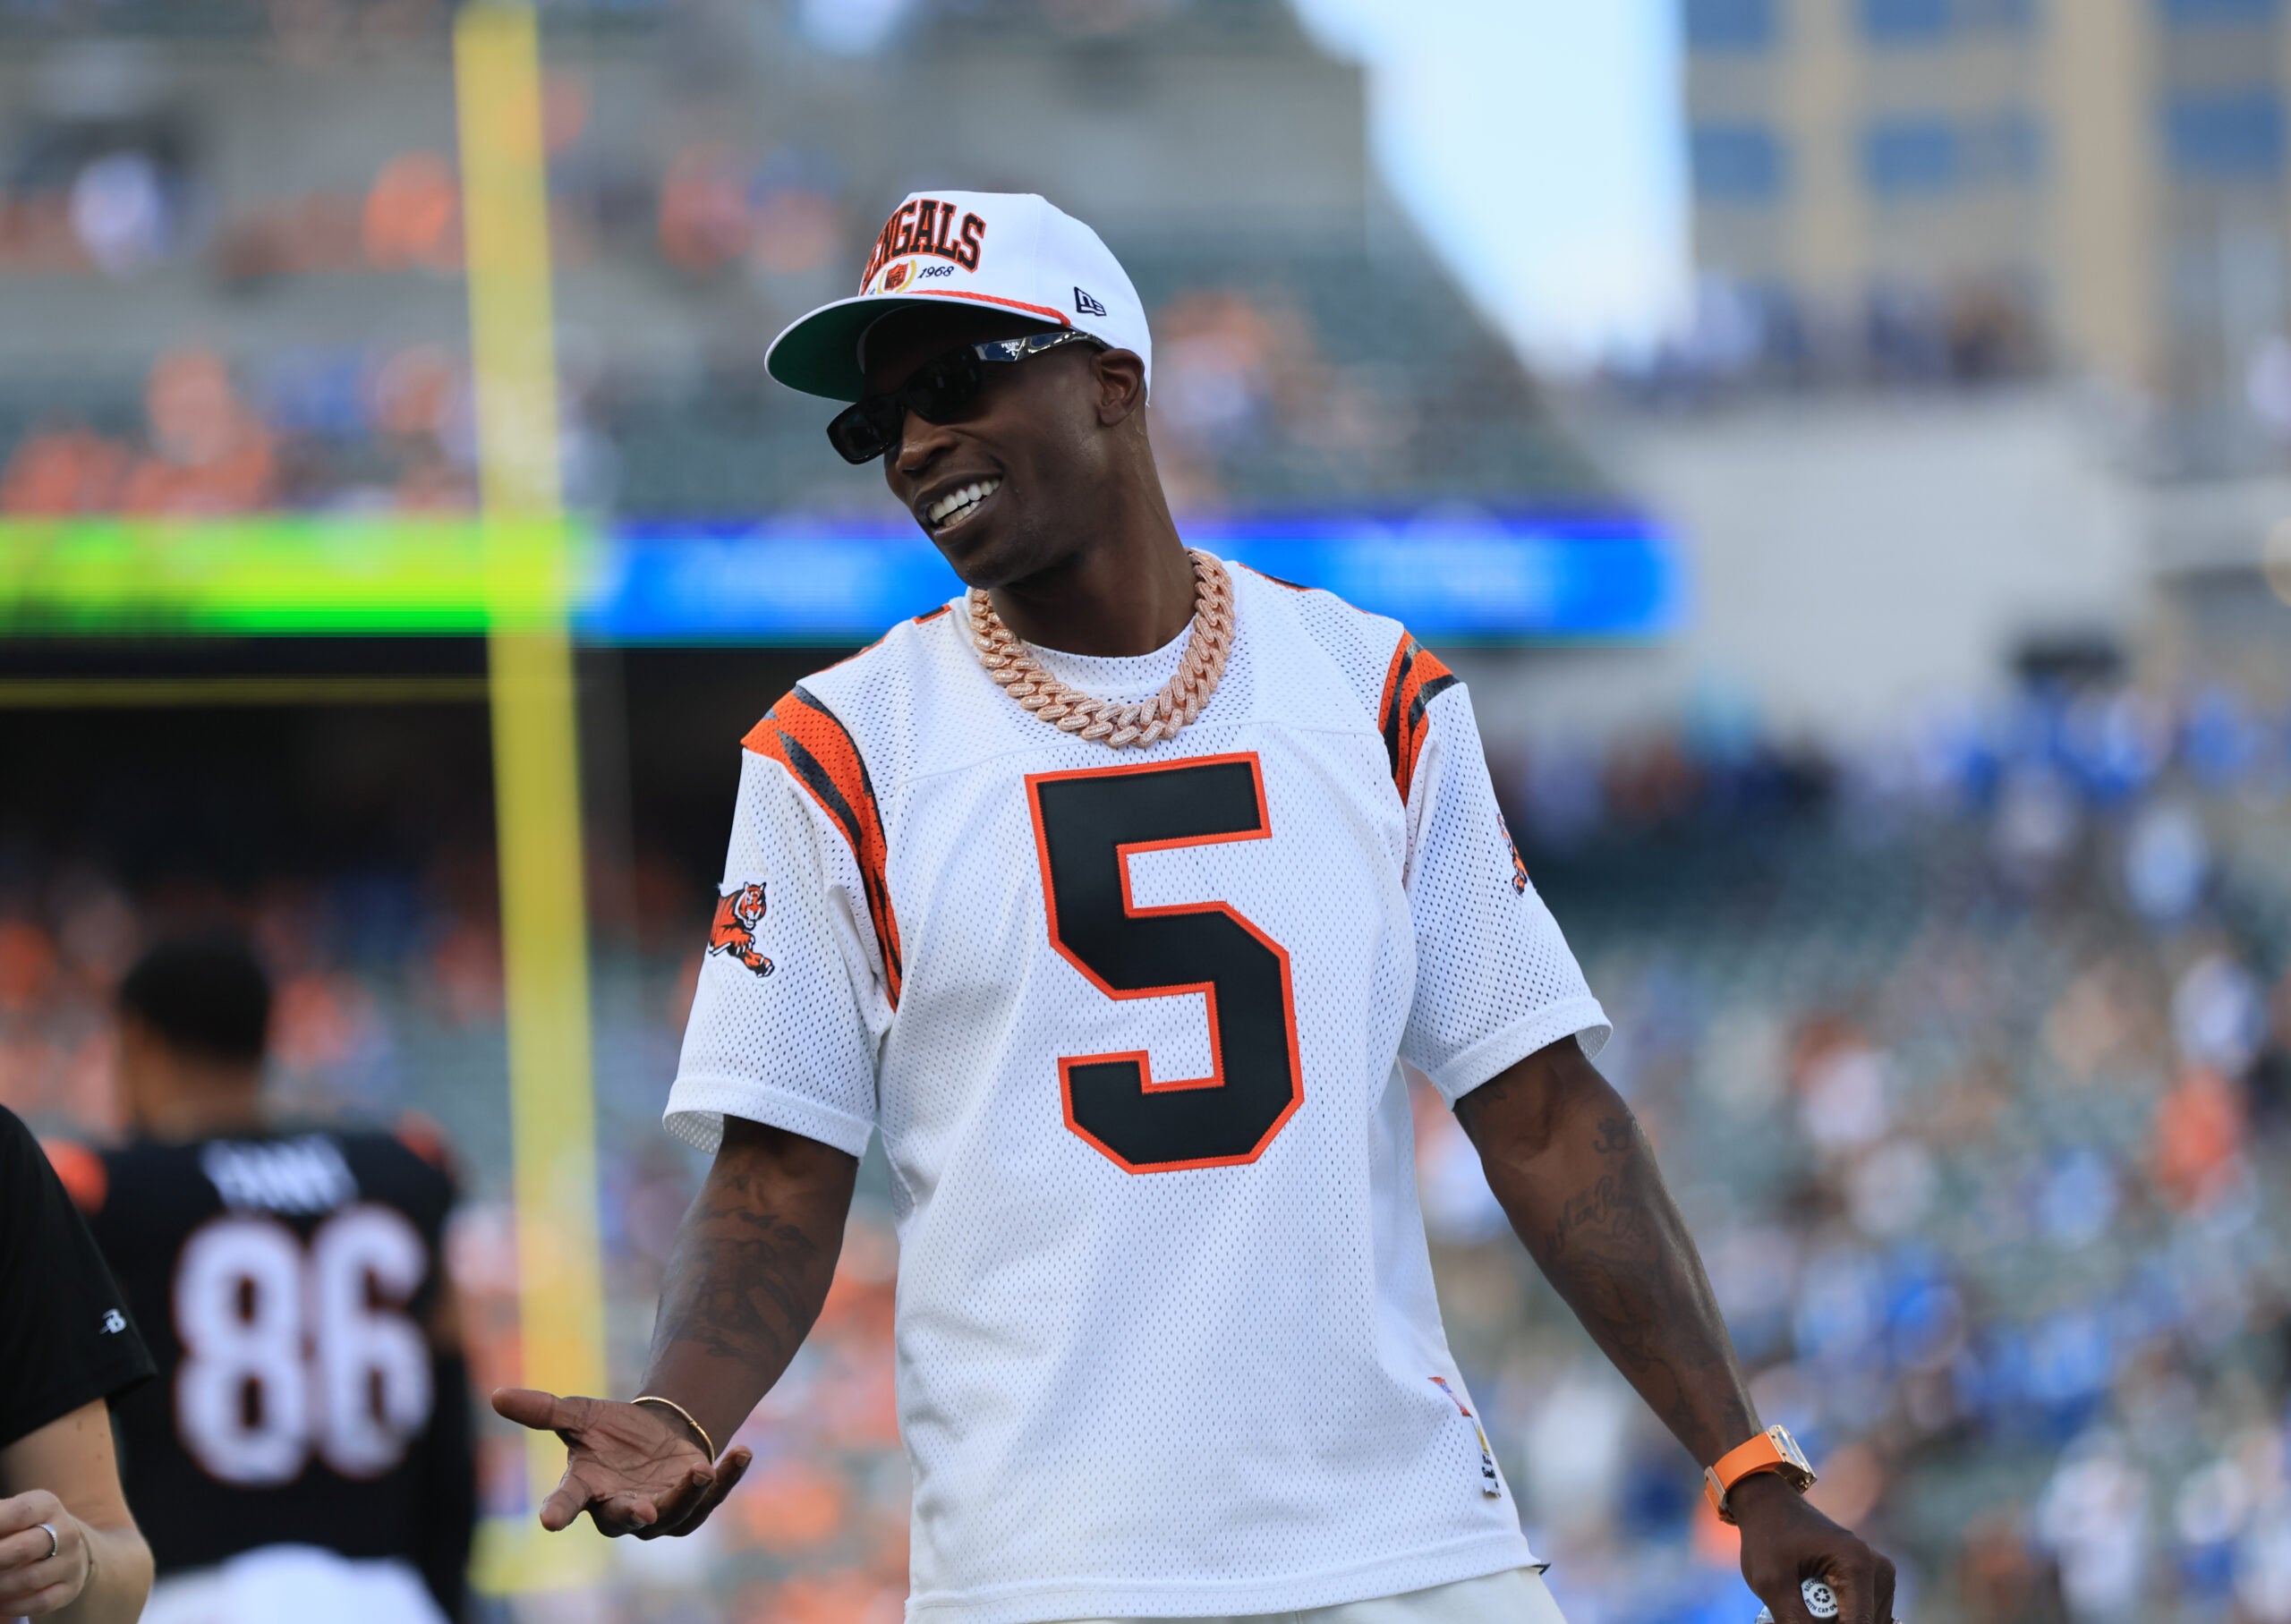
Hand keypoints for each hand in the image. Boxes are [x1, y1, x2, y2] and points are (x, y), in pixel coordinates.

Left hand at [0, 1492, 89, 1616]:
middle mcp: (65, 1532)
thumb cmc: (25, 1531)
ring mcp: (70, 1561)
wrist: (67, 1550)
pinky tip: (0, 1601)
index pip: (19, 1512)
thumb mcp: (14, 1517)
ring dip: (0, 1586)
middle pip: (25, 1548)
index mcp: (47, 1506)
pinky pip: (40, 1602)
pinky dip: (13, 1606)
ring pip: (30, 1579)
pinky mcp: (70, 1588)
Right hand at [491, 1388, 751, 1538]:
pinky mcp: (693, 1504)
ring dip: (689, 1494)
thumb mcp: (578, 1415)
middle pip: (624, 1519)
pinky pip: (713, 1497)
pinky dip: (728, 1477)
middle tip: (643, 1510)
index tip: (547, 1522)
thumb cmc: (610, 1432)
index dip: (558, 1512)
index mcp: (586, 1489)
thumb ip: (542, 1410)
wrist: (656, 1436)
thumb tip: (496, 1395)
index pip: (566, 1503)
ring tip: (702, 1469)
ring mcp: (660, 1512)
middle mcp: (620, 1508)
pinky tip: (742, 1453)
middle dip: (635, 1515)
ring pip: (674, 1514)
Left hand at [1732, 1474, 1896, 1623]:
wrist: (1772, 1507)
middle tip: (1788, 1612)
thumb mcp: (1771, 1582)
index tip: (1803, 1619)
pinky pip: (1861, 1616)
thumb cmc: (1768, 1538)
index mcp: (1857, 1565)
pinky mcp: (1876, 1584)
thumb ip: (1793, 1621)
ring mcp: (1881, 1577)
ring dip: (1829, 1622)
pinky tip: (1810, 1606)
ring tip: (1796, 1604)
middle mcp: (1879, 1570)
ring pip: (1862, 1622)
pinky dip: (1836, 1618)